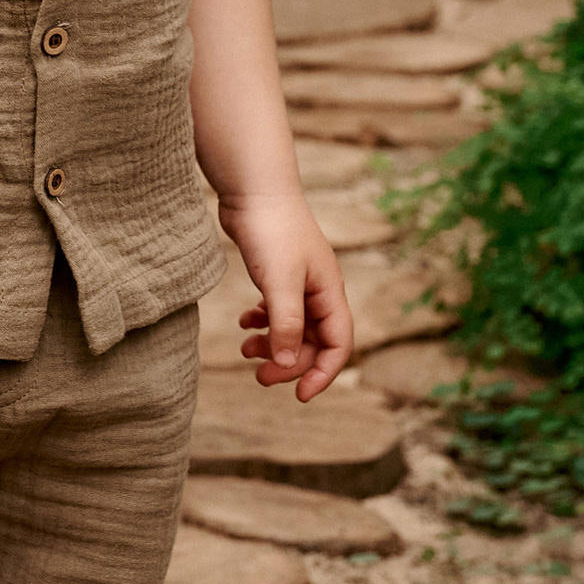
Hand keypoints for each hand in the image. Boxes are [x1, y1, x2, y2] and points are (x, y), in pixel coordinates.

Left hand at [218, 189, 351, 402]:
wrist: (254, 188)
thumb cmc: (272, 230)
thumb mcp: (279, 282)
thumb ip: (286, 324)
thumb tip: (287, 365)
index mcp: (329, 293)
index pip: (338, 345)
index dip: (323, 374)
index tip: (298, 396)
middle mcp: (319, 290)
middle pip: (313, 342)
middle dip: (288, 363)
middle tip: (258, 375)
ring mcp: (298, 282)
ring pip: (292, 328)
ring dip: (273, 345)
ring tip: (245, 350)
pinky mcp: (277, 274)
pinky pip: (277, 311)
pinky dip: (263, 322)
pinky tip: (245, 322)